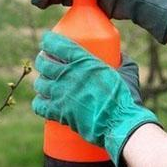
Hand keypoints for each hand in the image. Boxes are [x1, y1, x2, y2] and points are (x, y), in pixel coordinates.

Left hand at [32, 31, 159, 166]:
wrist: (121, 125)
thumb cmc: (126, 99)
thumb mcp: (127, 73)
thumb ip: (123, 62)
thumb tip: (120, 56)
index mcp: (83, 61)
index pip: (57, 44)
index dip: (48, 41)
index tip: (47, 41)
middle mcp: (68, 75)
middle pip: (44, 63)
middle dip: (42, 60)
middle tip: (46, 62)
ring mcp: (61, 94)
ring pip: (40, 83)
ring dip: (41, 82)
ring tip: (46, 83)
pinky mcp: (59, 112)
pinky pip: (39, 105)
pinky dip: (39, 103)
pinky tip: (42, 102)